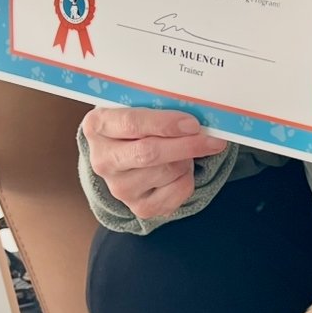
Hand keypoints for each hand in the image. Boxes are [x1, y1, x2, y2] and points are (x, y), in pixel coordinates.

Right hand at [81, 105, 227, 220]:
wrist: (126, 154)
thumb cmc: (138, 124)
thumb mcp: (140, 106)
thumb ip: (160, 105)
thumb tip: (198, 112)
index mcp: (98, 126)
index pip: (132, 124)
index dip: (165, 124)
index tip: (193, 124)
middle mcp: (103, 160)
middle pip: (150, 154)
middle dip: (186, 145)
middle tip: (213, 139)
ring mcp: (119, 188)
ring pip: (168, 172)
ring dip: (186, 159)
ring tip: (183, 151)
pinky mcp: (139, 207)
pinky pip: (176, 192)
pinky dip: (187, 179)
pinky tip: (180, 170)